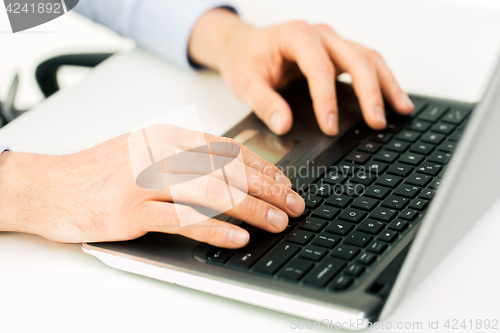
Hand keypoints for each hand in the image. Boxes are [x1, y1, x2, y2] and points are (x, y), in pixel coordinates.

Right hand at [0, 125, 303, 247]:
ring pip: (213, 192)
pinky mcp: (132, 210)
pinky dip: (216, 230)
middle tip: (293, 206)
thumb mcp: (146, 152)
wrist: (52, 186)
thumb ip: (184, 159)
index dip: (263, 169)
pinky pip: (184, 219)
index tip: (285, 185)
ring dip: (252, 209)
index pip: (229, 150)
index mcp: (168, 137)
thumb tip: (230, 174)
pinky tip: (239, 238)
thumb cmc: (101, 172)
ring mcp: (146, 180)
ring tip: (277, 223)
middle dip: (268, 190)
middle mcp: (161, 153)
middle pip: (228, 170)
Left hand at [189, 9, 414, 135]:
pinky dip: (381, 80)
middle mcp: (319, 35)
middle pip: (355, 59)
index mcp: (296, 36)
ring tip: (401, 110)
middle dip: (370, 92)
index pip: (320, 68)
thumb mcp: (246, 82)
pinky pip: (366, 63)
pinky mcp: (337, 52)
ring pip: (368, 58)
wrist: (243, 45)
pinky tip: (393, 98)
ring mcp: (332, 42)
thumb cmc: (245, 59)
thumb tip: (284, 125)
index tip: (331, 127)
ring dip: (386, 84)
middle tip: (377, 121)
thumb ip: (264, 103)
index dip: (327, 100)